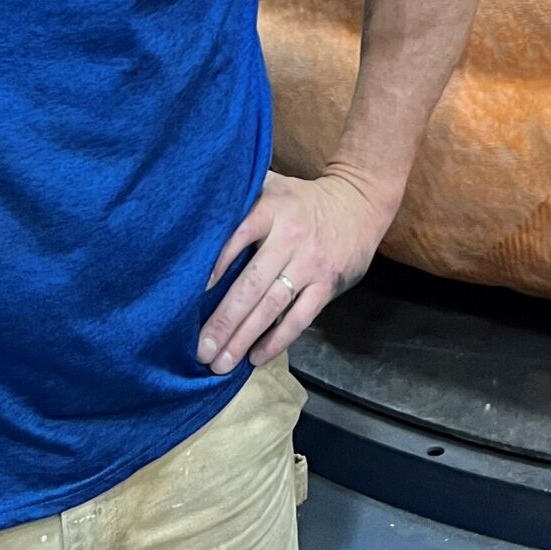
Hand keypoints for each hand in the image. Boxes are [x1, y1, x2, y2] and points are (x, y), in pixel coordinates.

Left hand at [199, 170, 392, 373]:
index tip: (191, 295)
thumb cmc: (302, 200)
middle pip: (251, 283)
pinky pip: (300, 318)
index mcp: (272, 208)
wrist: (359, 204)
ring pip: (272, 306)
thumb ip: (242, 199)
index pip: (239, 236)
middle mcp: (290, 236)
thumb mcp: (273, 186)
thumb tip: (197, 220)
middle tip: (201, 350)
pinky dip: (277, 341)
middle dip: (224, 320)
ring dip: (244, 337)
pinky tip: (255, 357)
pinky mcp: (327, 284)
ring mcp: (310, 263)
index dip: (216, 265)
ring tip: (221, 363)